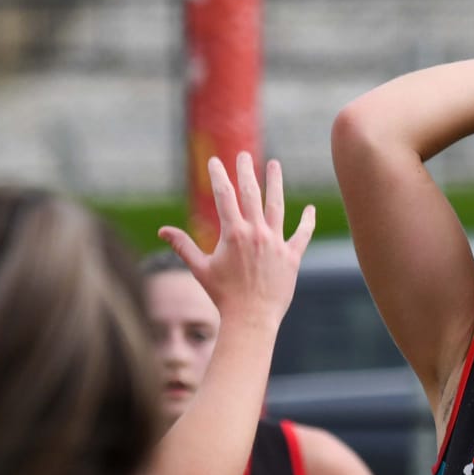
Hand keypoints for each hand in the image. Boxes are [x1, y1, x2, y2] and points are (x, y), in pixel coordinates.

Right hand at [157, 152, 316, 330]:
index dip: (218, 176)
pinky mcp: (292, 257)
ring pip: (277, 206)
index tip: (214, 161)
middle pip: (251, 194)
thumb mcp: (200, 269)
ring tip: (274, 165)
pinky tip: (311, 209)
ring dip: (275, 183)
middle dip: (246, 171)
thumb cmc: (223, 296)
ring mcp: (276, 243)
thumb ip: (183, 246)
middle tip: (244, 155)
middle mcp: (256, 233)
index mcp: (233, 233)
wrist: (251, 319)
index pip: (224, 196)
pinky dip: (308, 221)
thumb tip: (162, 231)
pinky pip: (302, 234)